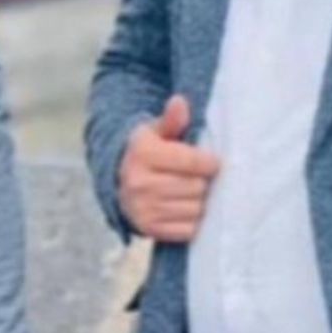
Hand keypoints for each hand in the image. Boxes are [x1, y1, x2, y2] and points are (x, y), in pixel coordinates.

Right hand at [118, 95, 221, 242]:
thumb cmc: (148, 152)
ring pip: (195, 209)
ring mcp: (143, 208)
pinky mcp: (149, 229)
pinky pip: (188, 229)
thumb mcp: (156, 131)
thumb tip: (180, 102)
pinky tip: (186, 208)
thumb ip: (172, 119)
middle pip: (197, 186)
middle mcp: (140, 182)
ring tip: (192, 192)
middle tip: (200, 178)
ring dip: (200, 202)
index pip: (194, 161)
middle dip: (204, 182)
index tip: (211, 161)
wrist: (120, 182)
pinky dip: (192, 221)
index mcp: (143, 153)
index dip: (210, 162)